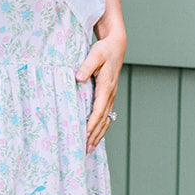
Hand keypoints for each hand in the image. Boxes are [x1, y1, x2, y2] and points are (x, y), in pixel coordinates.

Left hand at [76, 30, 125, 153]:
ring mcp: (111, 96)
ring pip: (106, 119)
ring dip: (99, 134)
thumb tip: (78, 77)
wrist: (116, 45)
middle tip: (86, 149)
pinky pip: (106, 115)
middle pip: (103, 119)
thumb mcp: (95, 54)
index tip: (85, 134)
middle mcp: (110, 94)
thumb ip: (86, 65)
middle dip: (95, 135)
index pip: (98, 109)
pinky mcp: (109, 96)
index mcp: (106, 86)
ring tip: (90, 148)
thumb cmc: (104, 49)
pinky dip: (101, 127)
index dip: (92, 123)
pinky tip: (96, 135)